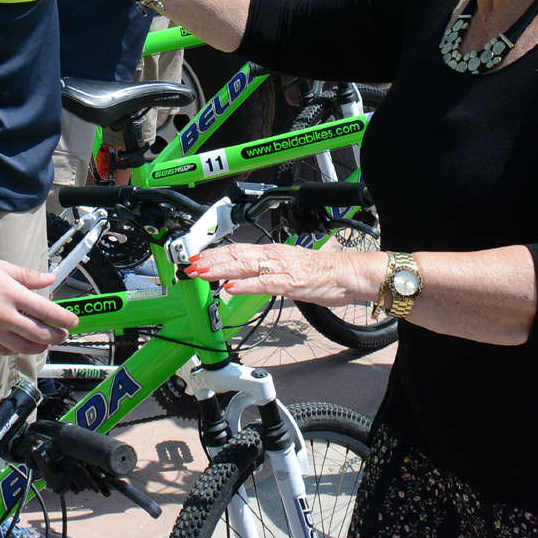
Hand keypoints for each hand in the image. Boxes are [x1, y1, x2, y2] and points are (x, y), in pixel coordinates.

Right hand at [0, 259, 76, 354]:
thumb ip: (26, 276)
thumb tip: (49, 278)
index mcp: (11, 294)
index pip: (47, 311)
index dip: (64, 318)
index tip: (72, 320)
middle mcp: (4, 316)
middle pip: (41, 334)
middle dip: (57, 335)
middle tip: (63, 333)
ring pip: (26, 348)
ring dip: (41, 346)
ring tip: (46, 341)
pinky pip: (7, 351)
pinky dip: (19, 349)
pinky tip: (23, 343)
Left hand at [187, 242, 355, 305]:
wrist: (347, 274)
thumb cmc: (321, 273)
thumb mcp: (288, 269)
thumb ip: (267, 272)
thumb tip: (248, 278)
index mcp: (271, 252)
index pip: (237, 250)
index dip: (215, 254)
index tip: (197, 259)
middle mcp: (272, 256)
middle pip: (235, 255)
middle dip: (210, 261)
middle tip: (190, 267)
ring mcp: (280, 268)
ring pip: (244, 266)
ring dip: (220, 270)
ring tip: (202, 274)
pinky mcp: (290, 283)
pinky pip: (263, 284)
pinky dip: (245, 285)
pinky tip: (230, 287)